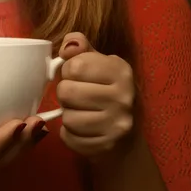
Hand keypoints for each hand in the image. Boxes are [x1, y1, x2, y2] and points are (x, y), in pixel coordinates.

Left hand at [57, 33, 135, 159]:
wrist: (124, 133)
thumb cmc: (104, 91)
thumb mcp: (97, 64)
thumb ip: (80, 48)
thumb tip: (68, 45)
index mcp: (120, 71)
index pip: (75, 66)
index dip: (68, 71)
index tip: (77, 76)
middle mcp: (123, 97)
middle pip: (67, 92)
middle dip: (65, 94)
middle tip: (76, 97)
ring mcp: (117, 124)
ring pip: (67, 118)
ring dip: (67, 115)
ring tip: (80, 112)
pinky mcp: (106, 145)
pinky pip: (69, 138)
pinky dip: (69, 135)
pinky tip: (82, 130)